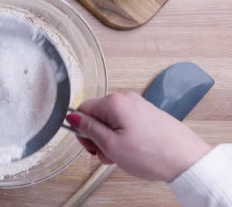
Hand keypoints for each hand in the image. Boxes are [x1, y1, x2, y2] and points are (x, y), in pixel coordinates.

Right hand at [66, 92, 210, 181]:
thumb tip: (72, 117)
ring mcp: (138, 105)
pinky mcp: (147, 114)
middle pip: (96, 115)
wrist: (187, 160)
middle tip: (107, 153)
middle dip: (97, 136)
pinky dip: (122, 137)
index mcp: (114, 102)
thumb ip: (88, 129)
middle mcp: (126, 98)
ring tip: (121, 155)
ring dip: (110, 139)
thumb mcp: (111, 145)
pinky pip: (124, 123)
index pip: (82, 109)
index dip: (82, 130)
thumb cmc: (153, 154)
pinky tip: (130, 151)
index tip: (91, 145)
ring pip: (110, 121)